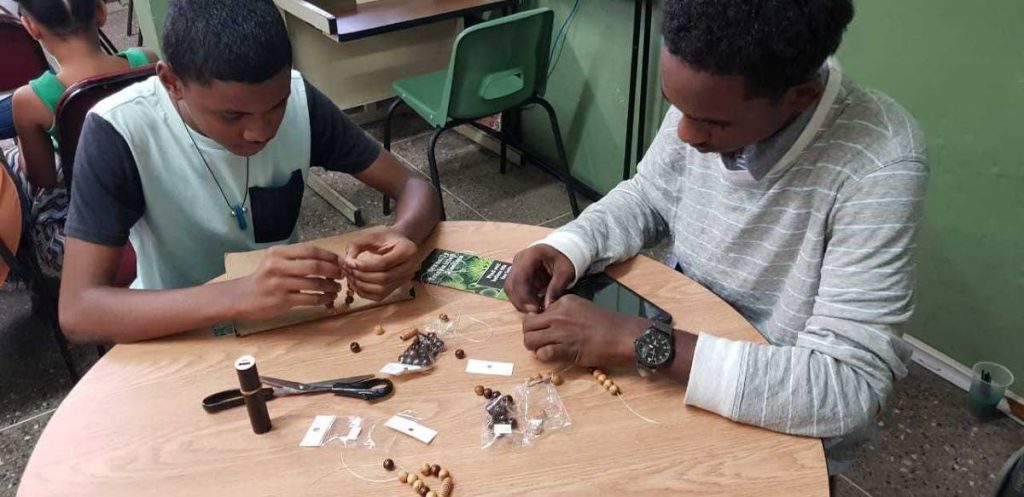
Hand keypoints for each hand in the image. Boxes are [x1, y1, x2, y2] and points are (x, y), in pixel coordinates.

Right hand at [230, 244, 341, 320]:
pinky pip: (309, 299)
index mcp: (278, 253)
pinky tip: (328, 299)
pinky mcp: (282, 300)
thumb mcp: (275, 262)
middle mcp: (278, 265)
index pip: (310, 250)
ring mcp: (279, 283)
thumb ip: (296, 259)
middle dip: (333, 270)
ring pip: (314, 283)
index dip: (329, 255)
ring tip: (337, 288)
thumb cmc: (263, 279)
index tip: (340, 261)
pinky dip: (323, 299)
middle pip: (315, 265)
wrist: (241, 297)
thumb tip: (328, 260)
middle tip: (342, 275)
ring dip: (330, 286)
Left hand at [343, 226, 419, 300]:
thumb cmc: (387, 238)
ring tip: (350, 277)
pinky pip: (380, 296)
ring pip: (382, 290)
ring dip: (362, 286)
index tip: (349, 263)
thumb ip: (357, 245)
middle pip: (383, 278)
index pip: (384, 263)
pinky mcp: (397, 287)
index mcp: (407, 251)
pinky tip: (356, 284)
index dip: (364, 266)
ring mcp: (405, 279)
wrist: (399, 243)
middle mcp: (410, 267)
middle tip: (347, 270)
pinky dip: (365, 292)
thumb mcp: (372, 235)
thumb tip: (347, 261)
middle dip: (362, 276)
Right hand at [504, 244, 575, 312]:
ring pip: (510, 288)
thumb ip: (556, 288)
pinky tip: (533, 306)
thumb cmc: (566, 257)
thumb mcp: (565, 272)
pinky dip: (522, 299)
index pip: (519, 277)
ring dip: (520, 302)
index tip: (535, 308)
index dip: (524, 296)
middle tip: (535, 312)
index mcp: (530, 255)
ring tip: (535, 310)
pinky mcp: (518, 274)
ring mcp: (517, 267)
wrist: (565, 249)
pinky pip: (515, 289)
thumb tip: (546, 306)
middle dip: (521, 302)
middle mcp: (519, 260)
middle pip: (511, 284)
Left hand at [522, 294, 648, 366]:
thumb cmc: (607, 323)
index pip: (537, 312)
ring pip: (530, 339)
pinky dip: (544, 357)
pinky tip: (554, 356)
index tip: (546, 329)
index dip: (538, 323)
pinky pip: (542, 353)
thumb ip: (564, 312)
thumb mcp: (582, 307)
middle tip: (541, 341)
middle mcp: (558, 315)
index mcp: (563, 302)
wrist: (623, 336)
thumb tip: (548, 321)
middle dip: (531, 334)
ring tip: (545, 349)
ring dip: (534, 347)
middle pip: (527, 325)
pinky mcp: (566, 349)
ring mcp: (561, 332)